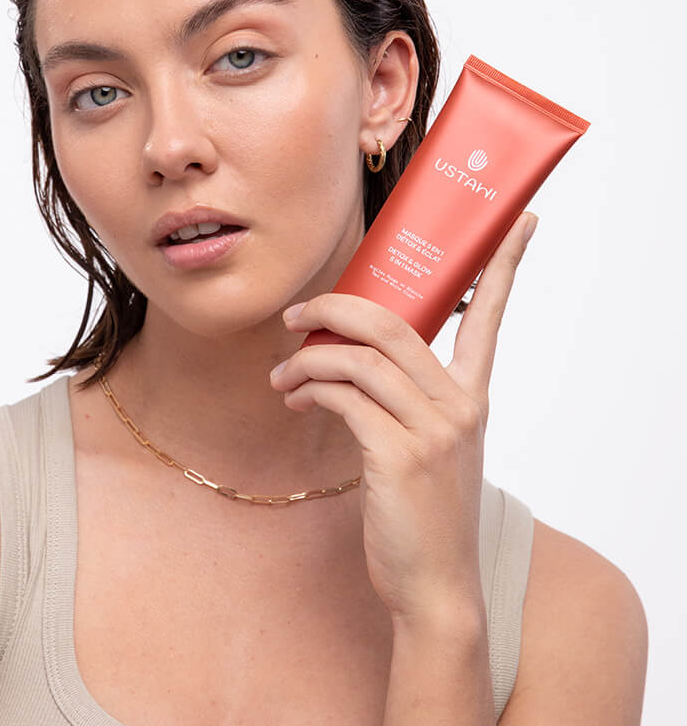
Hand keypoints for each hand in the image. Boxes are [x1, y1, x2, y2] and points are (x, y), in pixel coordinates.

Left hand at [268, 210, 538, 628]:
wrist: (435, 586)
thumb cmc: (422, 509)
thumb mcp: (428, 444)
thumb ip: (402, 396)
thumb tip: (342, 357)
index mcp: (472, 395)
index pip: (492, 315)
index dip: (506, 263)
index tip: (522, 220)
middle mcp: (459, 405)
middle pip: (392, 322)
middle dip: (334, 307)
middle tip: (296, 315)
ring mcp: (432, 430)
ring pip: (357, 358)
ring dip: (307, 359)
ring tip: (282, 376)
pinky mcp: (398, 455)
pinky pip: (342, 397)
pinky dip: (309, 389)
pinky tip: (294, 400)